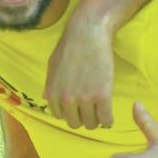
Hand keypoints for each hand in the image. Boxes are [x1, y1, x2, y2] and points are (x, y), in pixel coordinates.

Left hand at [44, 13, 114, 128]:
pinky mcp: (103, 96)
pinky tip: (108, 112)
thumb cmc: (70, 46)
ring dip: (96, 119)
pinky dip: (108, 119)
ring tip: (99, 108)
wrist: (88, 33)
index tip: (77, 107)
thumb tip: (48, 99)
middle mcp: (66, 100)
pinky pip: (106, 119)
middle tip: (90, 108)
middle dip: (82, 117)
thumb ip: (51, 86)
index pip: (60, 116)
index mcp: (53, 94)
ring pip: (91, 124)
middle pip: (75, 123)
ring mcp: (85, 99)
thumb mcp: (52, 66)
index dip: (70, 112)